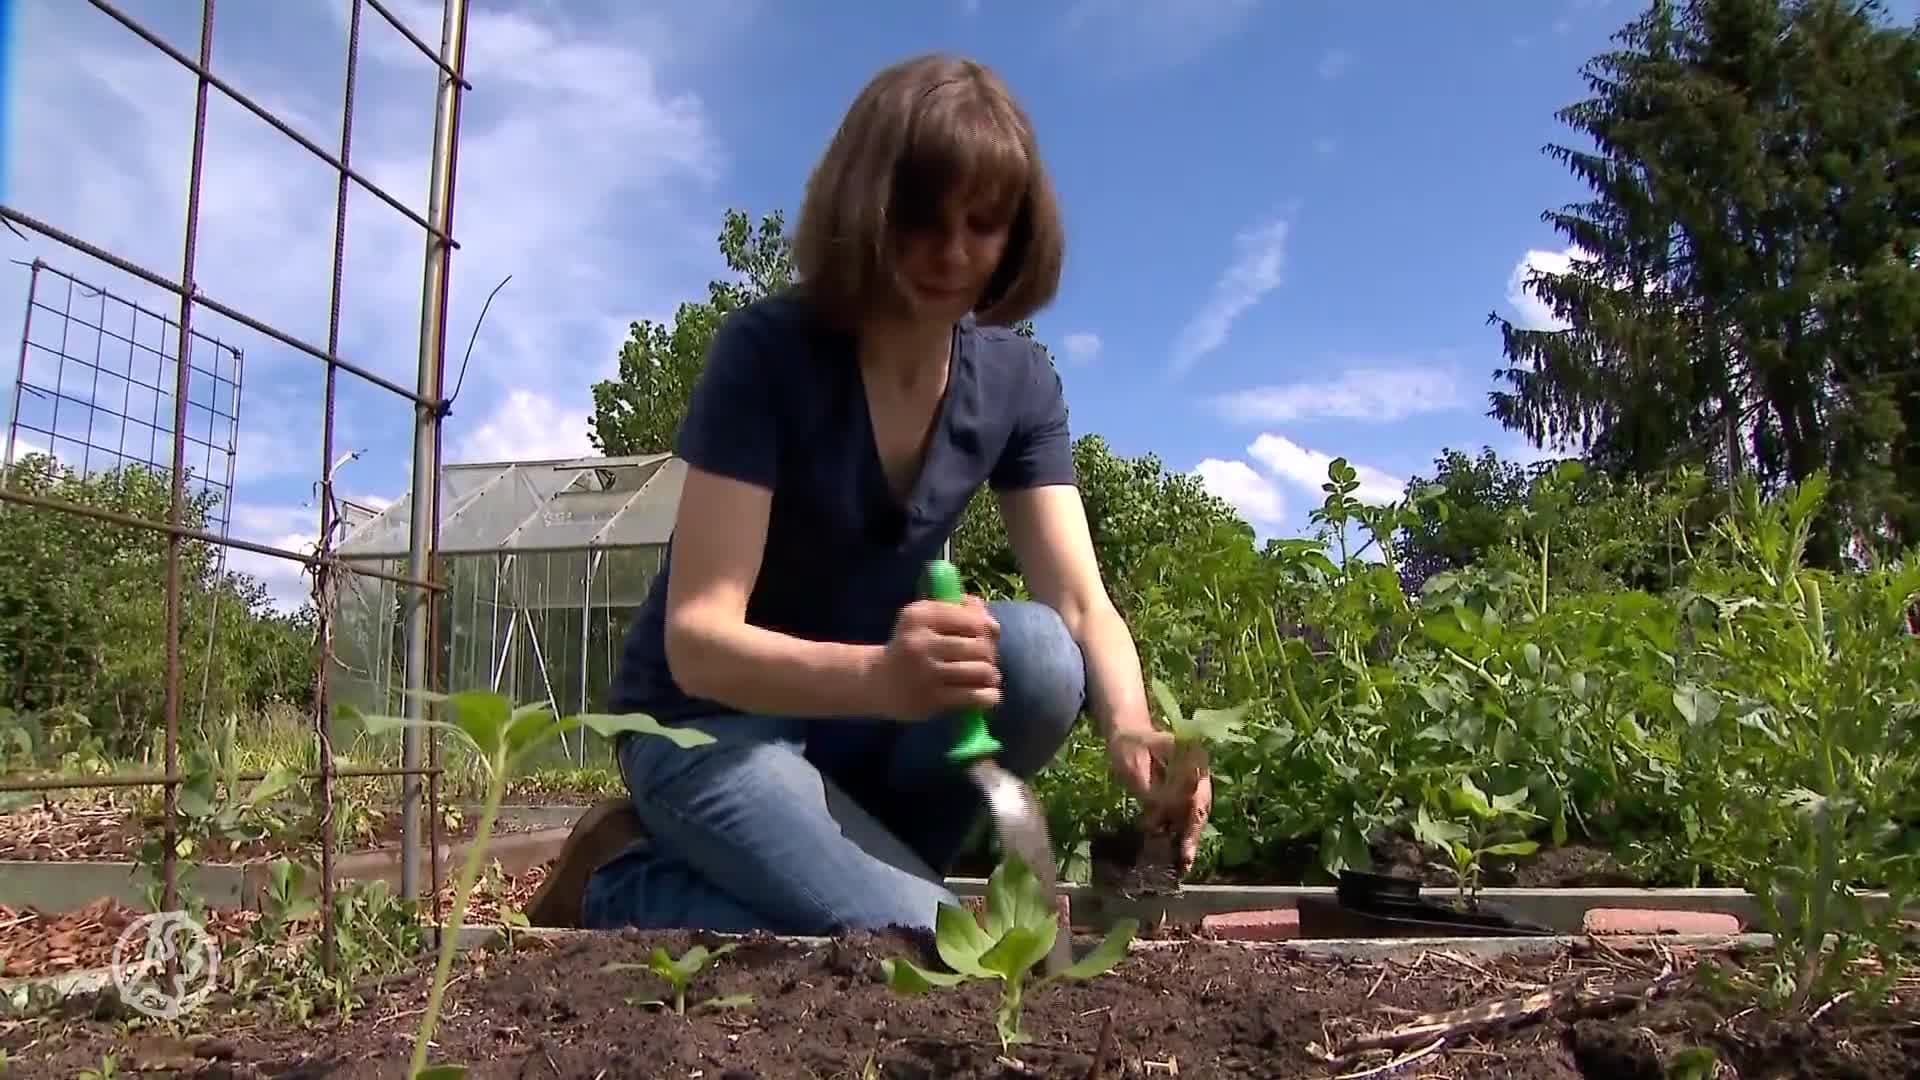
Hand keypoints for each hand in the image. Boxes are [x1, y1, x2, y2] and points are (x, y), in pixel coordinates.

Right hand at [871, 596, 1000, 722]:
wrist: (879, 682)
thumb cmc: (913, 646)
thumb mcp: (928, 619)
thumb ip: (963, 612)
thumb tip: (994, 625)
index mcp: (920, 615)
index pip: (973, 619)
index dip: (987, 629)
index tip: (983, 638)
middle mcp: (920, 641)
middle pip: (980, 646)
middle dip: (990, 654)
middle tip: (985, 661)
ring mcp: (925, 672)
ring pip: (981, 671)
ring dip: (990, 676)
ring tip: (987, 677)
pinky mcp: (931, 699)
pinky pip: (975, 696)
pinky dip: (989, 696)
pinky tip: (988, 695)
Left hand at [1106, 729, 1212, 874]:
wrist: (1128, 733)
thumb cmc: (1129, 746)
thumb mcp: (1134, 765)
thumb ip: (1150, 790)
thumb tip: (1162, 815)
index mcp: (1191, 758)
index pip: (1196, 794)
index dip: (1191, 820)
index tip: (1186, 841)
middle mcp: (1198, 771)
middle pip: (1200, 807)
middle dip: (1193, 835)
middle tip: (1186, 861)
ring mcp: (1193, 781)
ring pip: (1195, 814)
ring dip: (1189, 838)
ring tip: (1184, 864)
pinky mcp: (1182, 791)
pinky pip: (1185, 813)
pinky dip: (1181, 832)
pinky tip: (1177, 853)